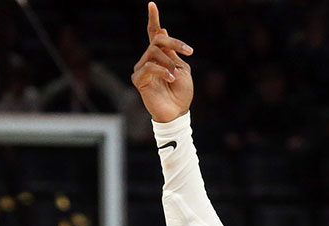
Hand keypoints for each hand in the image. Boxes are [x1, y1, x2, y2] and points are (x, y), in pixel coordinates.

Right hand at [131, 2, 194, 122]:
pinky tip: (171, 78)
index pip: (154, 34)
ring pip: (154, 52)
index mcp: (161, 56)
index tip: (152, 4)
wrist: (178, 112)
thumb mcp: (183, 69)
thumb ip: (173, 53)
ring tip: (177, 75)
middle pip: (158, 40)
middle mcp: (149, 59)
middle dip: (174, 43)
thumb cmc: (182, 93)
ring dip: (170, 63)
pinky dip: (163, 71)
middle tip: (189, 51)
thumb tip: (163, 31)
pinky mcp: (138, 79)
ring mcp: (142, 68)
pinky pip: (149, 66)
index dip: (153, 19)